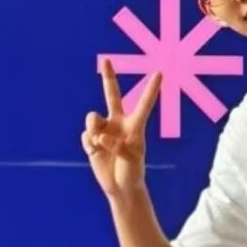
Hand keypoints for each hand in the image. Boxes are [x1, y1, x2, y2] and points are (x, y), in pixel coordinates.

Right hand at [80, 59, 161, 199]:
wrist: (119, 186)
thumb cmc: (132, 171)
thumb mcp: (131, 159)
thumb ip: (117, 145)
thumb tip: (100, 135)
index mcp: (135, 125)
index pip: (144, 104)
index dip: (151, 89)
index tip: (160, 73)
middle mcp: (119, 122)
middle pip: (112, 95)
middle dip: (108, 77)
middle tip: (106, 59)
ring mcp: (104, 129)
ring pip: (92, 118)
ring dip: (94, 130)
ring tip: (100, 144)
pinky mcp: (91, 139)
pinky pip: (86, 135)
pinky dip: (89, 145)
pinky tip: (95, 152)